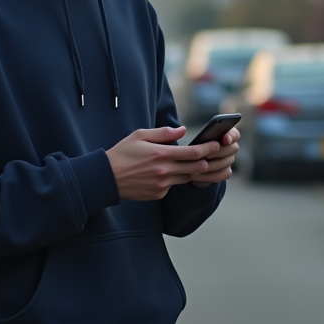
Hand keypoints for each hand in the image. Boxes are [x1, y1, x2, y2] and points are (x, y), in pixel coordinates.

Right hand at [105, 126, 220, 200]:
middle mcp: (164, 171)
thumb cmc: (123, 153)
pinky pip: (174, 185)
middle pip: (196, 168)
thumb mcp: (140, 136)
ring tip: (195, 163)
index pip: (193, 153)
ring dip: (193, 171)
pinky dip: (175, 178)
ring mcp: (162, 185)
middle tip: (213, 155)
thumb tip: (183, 130)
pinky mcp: (159, 194)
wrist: (107, 178)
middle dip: (207, 161)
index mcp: (161, 154)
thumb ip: (163, 133)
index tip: (216, 144)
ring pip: (187, 178)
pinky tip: (170, 172)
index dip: (208, 148)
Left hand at [190, 127, 239, 187]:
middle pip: (232, 148)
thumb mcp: (193, 139)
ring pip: (226, 162)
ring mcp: (230, 160)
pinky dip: (209, 175)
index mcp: (227, 133)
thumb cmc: (194, 146)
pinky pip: (222, 174)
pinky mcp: (225, 172)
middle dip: (217, 152)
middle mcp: (231, 147)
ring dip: (211, 165)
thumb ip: (196, 134)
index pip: (235, 134)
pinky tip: (197, 175)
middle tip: (205, 155)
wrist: (193, 163)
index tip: (224, 139)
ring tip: (196, 166)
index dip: (230, 136)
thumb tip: (183, 131)